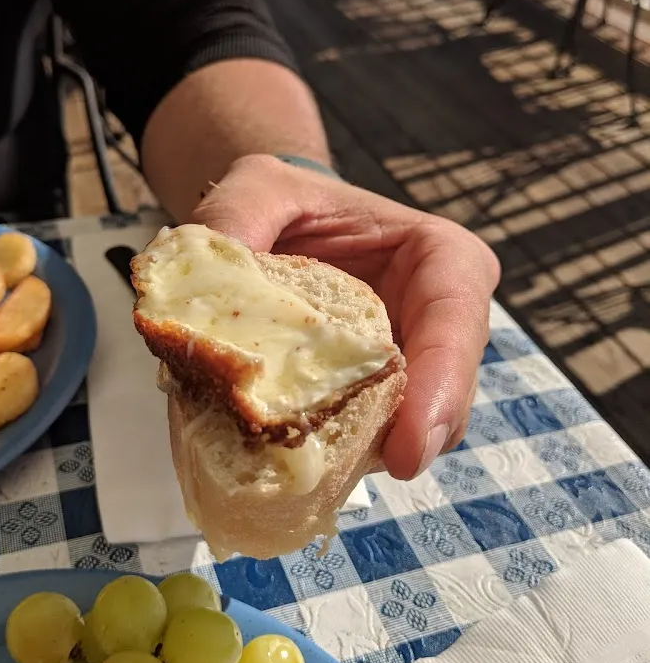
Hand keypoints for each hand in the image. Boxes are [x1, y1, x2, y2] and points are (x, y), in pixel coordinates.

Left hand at [191, 155, 499, 479]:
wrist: (274, 231)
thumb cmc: (283, 201)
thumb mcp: (259, 186)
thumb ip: (236, 216)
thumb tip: (205, 283)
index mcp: (439, 259)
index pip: (457, 320)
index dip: (443, 384)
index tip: (410, 447)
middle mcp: (436, 322)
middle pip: (445, 394)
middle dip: (409, 439)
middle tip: (371, 475)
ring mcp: (408, 370)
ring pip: (407, 430)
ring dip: (362, 455)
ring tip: (306, 469)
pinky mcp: (372, 403)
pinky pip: (363, 441)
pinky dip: (329, 456)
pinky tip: (287, 459)